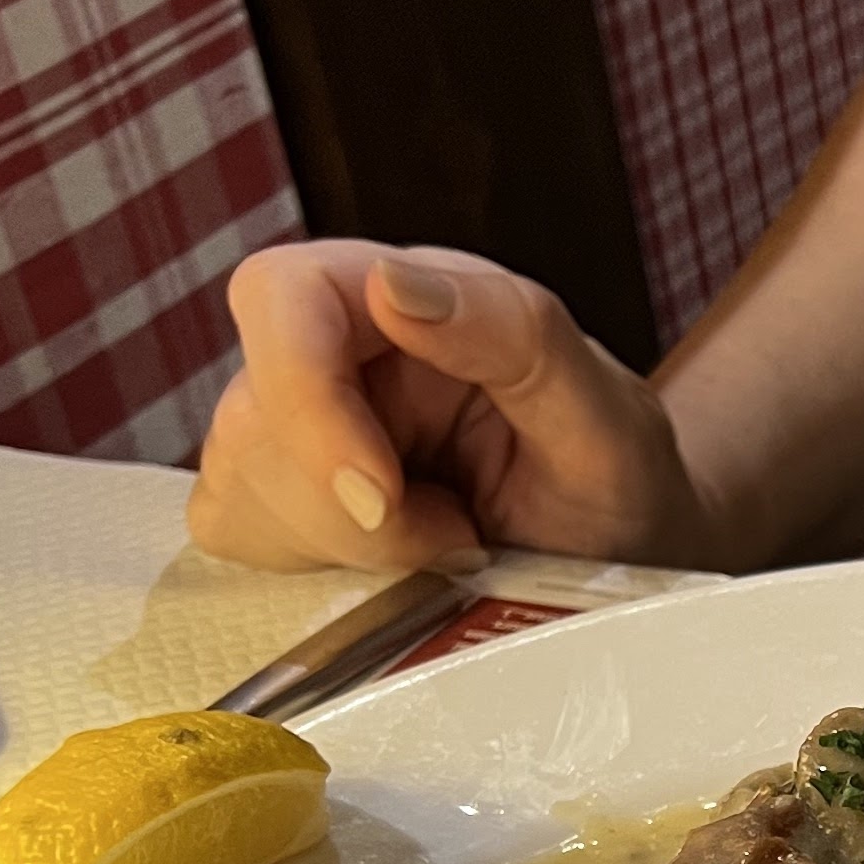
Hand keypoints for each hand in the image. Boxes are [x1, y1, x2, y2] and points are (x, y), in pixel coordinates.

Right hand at [185, 242, 717, 572]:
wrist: (625, 564)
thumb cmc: (617, 481)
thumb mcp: (604, 416)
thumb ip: (513, 334)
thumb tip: (393, 284)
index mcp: (402, 296)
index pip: (281, 297)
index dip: (307, 399)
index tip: (379, 497)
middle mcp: (333, 353)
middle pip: (251, 422)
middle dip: (353, 516)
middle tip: (461, 540)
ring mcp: (293, 432)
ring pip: (238, 495)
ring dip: (347, 553)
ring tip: (447, 549)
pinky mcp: (276, 509)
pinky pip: (240, 544)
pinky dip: (316, 579)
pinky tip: (395, 573)